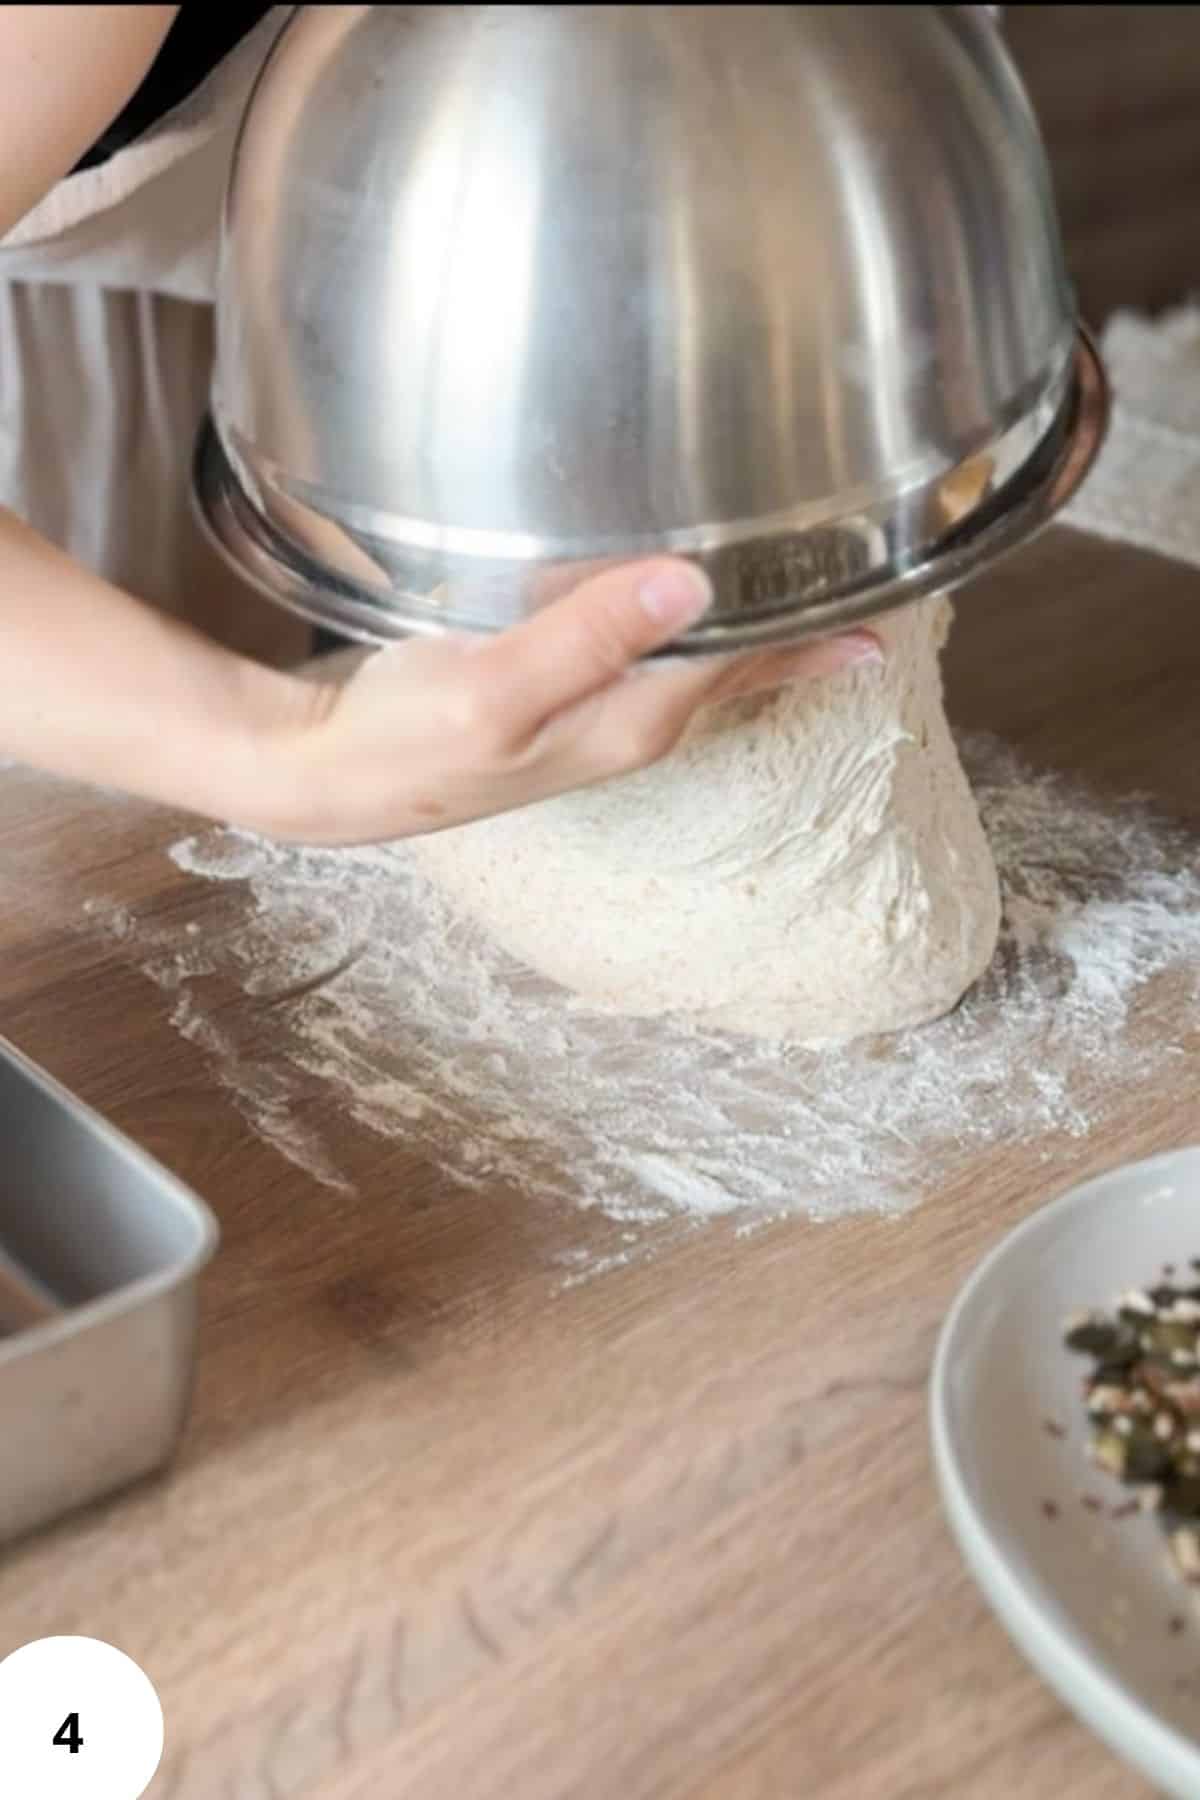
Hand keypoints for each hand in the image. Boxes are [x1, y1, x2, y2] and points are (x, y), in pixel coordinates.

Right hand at [264, 558, 882, 845]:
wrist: (328, 776)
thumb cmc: (403, 740)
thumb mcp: (495, 690)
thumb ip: (589, 636)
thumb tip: (690, 585)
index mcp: (631, 720)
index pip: (749, 662)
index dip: (816, 628)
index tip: (887, 590)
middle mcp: (628, 725)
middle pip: (742, 669)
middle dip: (807, 630)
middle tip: (877, 580)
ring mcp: (593, 716)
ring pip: (702, 664)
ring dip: (756, 628)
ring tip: (809, 587)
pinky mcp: (557, 697)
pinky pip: (653, 656)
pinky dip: (687, 623)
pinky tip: (685, 596)